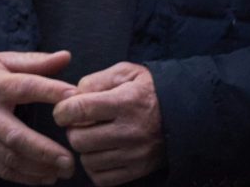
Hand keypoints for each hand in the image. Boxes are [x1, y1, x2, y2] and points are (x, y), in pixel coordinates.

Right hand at [0, 50, 78, 183]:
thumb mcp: (3, 61)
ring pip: (10, 157)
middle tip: (70, 161)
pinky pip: (0, 168)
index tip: (75, 99)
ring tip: (62, 171)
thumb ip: (35, 62)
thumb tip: (66, 57)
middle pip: (15, 136)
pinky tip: (44, 177)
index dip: (51, 91)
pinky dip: (24, 177)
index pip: (25, 87)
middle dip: (45, 151)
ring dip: (38, 168)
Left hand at [53, 62, 163, 185]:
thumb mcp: (125, 73)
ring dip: (84, 149)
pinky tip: (100, 153)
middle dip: (72, 130)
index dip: (62, 110)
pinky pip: (102, 178)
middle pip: (79, 139)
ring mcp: (136, 154)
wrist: (186, 113)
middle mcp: (131, 131)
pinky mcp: (139, 170)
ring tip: (93, 137)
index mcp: (125, 102)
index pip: (81, 109)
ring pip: (88, 160)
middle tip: (80, 124)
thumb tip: (71, 96)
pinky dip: (95, 167)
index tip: (63, 110)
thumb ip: (95, 80)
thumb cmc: (148, 90)